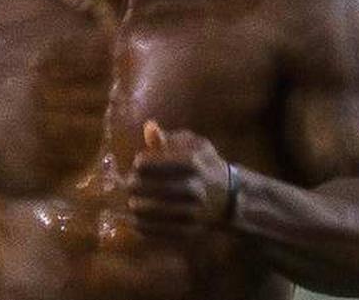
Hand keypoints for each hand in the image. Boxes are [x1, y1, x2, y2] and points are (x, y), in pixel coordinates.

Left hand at [126, 120, 230, 238]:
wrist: (229, 196)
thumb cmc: (203, 163)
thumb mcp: (192, 144)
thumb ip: (168, 138)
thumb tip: (149, 127)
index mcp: (191, 162)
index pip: (148, 164)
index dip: (139, 164)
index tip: (139, 165)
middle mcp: (193, 188)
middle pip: (144, 188)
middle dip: (132, 185)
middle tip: (129, 184)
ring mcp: (191, 212)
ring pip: (146, 211)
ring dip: (134, 205)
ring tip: (132, 200)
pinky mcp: (187, 231)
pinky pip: (154, 230)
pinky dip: (140, 224)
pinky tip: (136, 218)